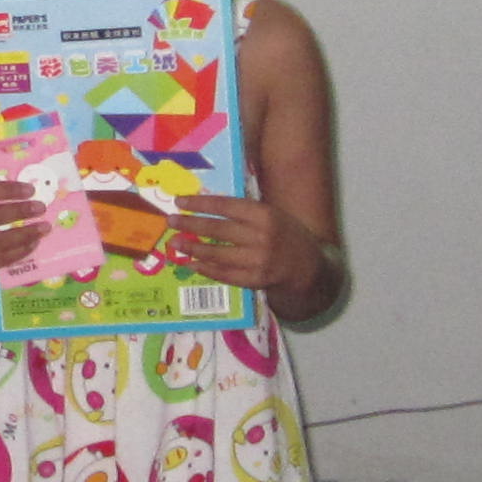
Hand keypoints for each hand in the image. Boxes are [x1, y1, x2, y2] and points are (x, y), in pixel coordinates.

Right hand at [0, 171, 47, 278]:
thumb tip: (28, 193)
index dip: (10, 190)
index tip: (31, 190)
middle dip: (21, 210)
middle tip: (41, 207)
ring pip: (2, 240)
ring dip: (27, 233)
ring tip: (45, 227)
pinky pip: (4, 257)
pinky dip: (22, 250)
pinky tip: (34, 242)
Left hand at [163, 189, 325, 303]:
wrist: (309, 266)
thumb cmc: (285, 234)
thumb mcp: (272, 214)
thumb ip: (244, 211)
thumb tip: (206, 204)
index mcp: (265, 215)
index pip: (226, 206)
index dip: (200, 203)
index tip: (180, 201)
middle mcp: (261, 237)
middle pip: (219, 229)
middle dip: (191, 224)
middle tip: (171, 221)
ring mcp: (258, 261)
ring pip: (218, 254)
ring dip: (194, 248)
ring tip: (176, 243)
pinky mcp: (254, 280)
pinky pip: (224, 274)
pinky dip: (206, 269)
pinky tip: (192, 263)